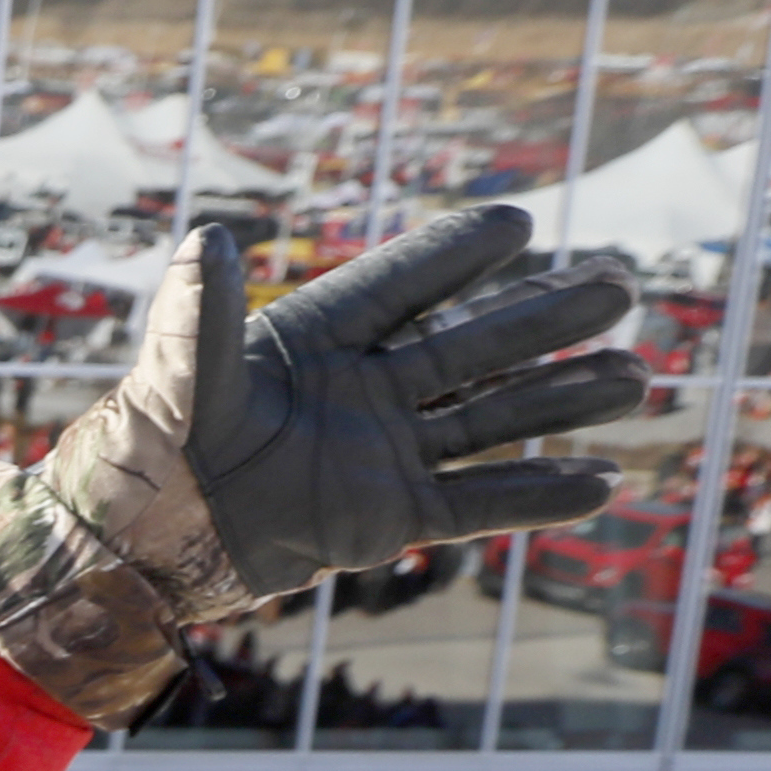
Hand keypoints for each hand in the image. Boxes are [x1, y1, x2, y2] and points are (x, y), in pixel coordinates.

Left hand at [0, 209, 643, 726]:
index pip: (399, 287)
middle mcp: (359, 390)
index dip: (455, 256)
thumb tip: (210, 235)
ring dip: (562, 400)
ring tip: (639, 379)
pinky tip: (603, 481)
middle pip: (469, 346)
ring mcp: (378, 454)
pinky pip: (475, 503)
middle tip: (621, 285)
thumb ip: (199, 313)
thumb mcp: (176, 378)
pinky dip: (536, 495)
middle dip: (545, 319)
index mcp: (312, 341)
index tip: (517, 222)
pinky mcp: (384, 519)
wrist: (132, 548)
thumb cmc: (144, 451)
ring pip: (489, 420)